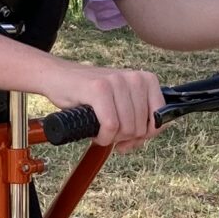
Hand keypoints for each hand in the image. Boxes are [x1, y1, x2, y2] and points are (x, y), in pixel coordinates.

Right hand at [44, 61, 164, 145]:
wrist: (58, 78)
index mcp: (145, 80)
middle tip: (110, 135)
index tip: (130, 137)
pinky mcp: (99, 88)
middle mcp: (134, 78)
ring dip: (112, 138)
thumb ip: (138, 120)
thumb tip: (142, 140)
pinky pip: (110, 125)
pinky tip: (96, 134)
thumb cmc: (90, 96)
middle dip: (125, 139)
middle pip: (141, 127)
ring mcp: (117, 81)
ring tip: (101, 131)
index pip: (160, 118)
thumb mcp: (121, 104)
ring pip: (127, 128)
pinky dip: (102, 137)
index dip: (145, 135)